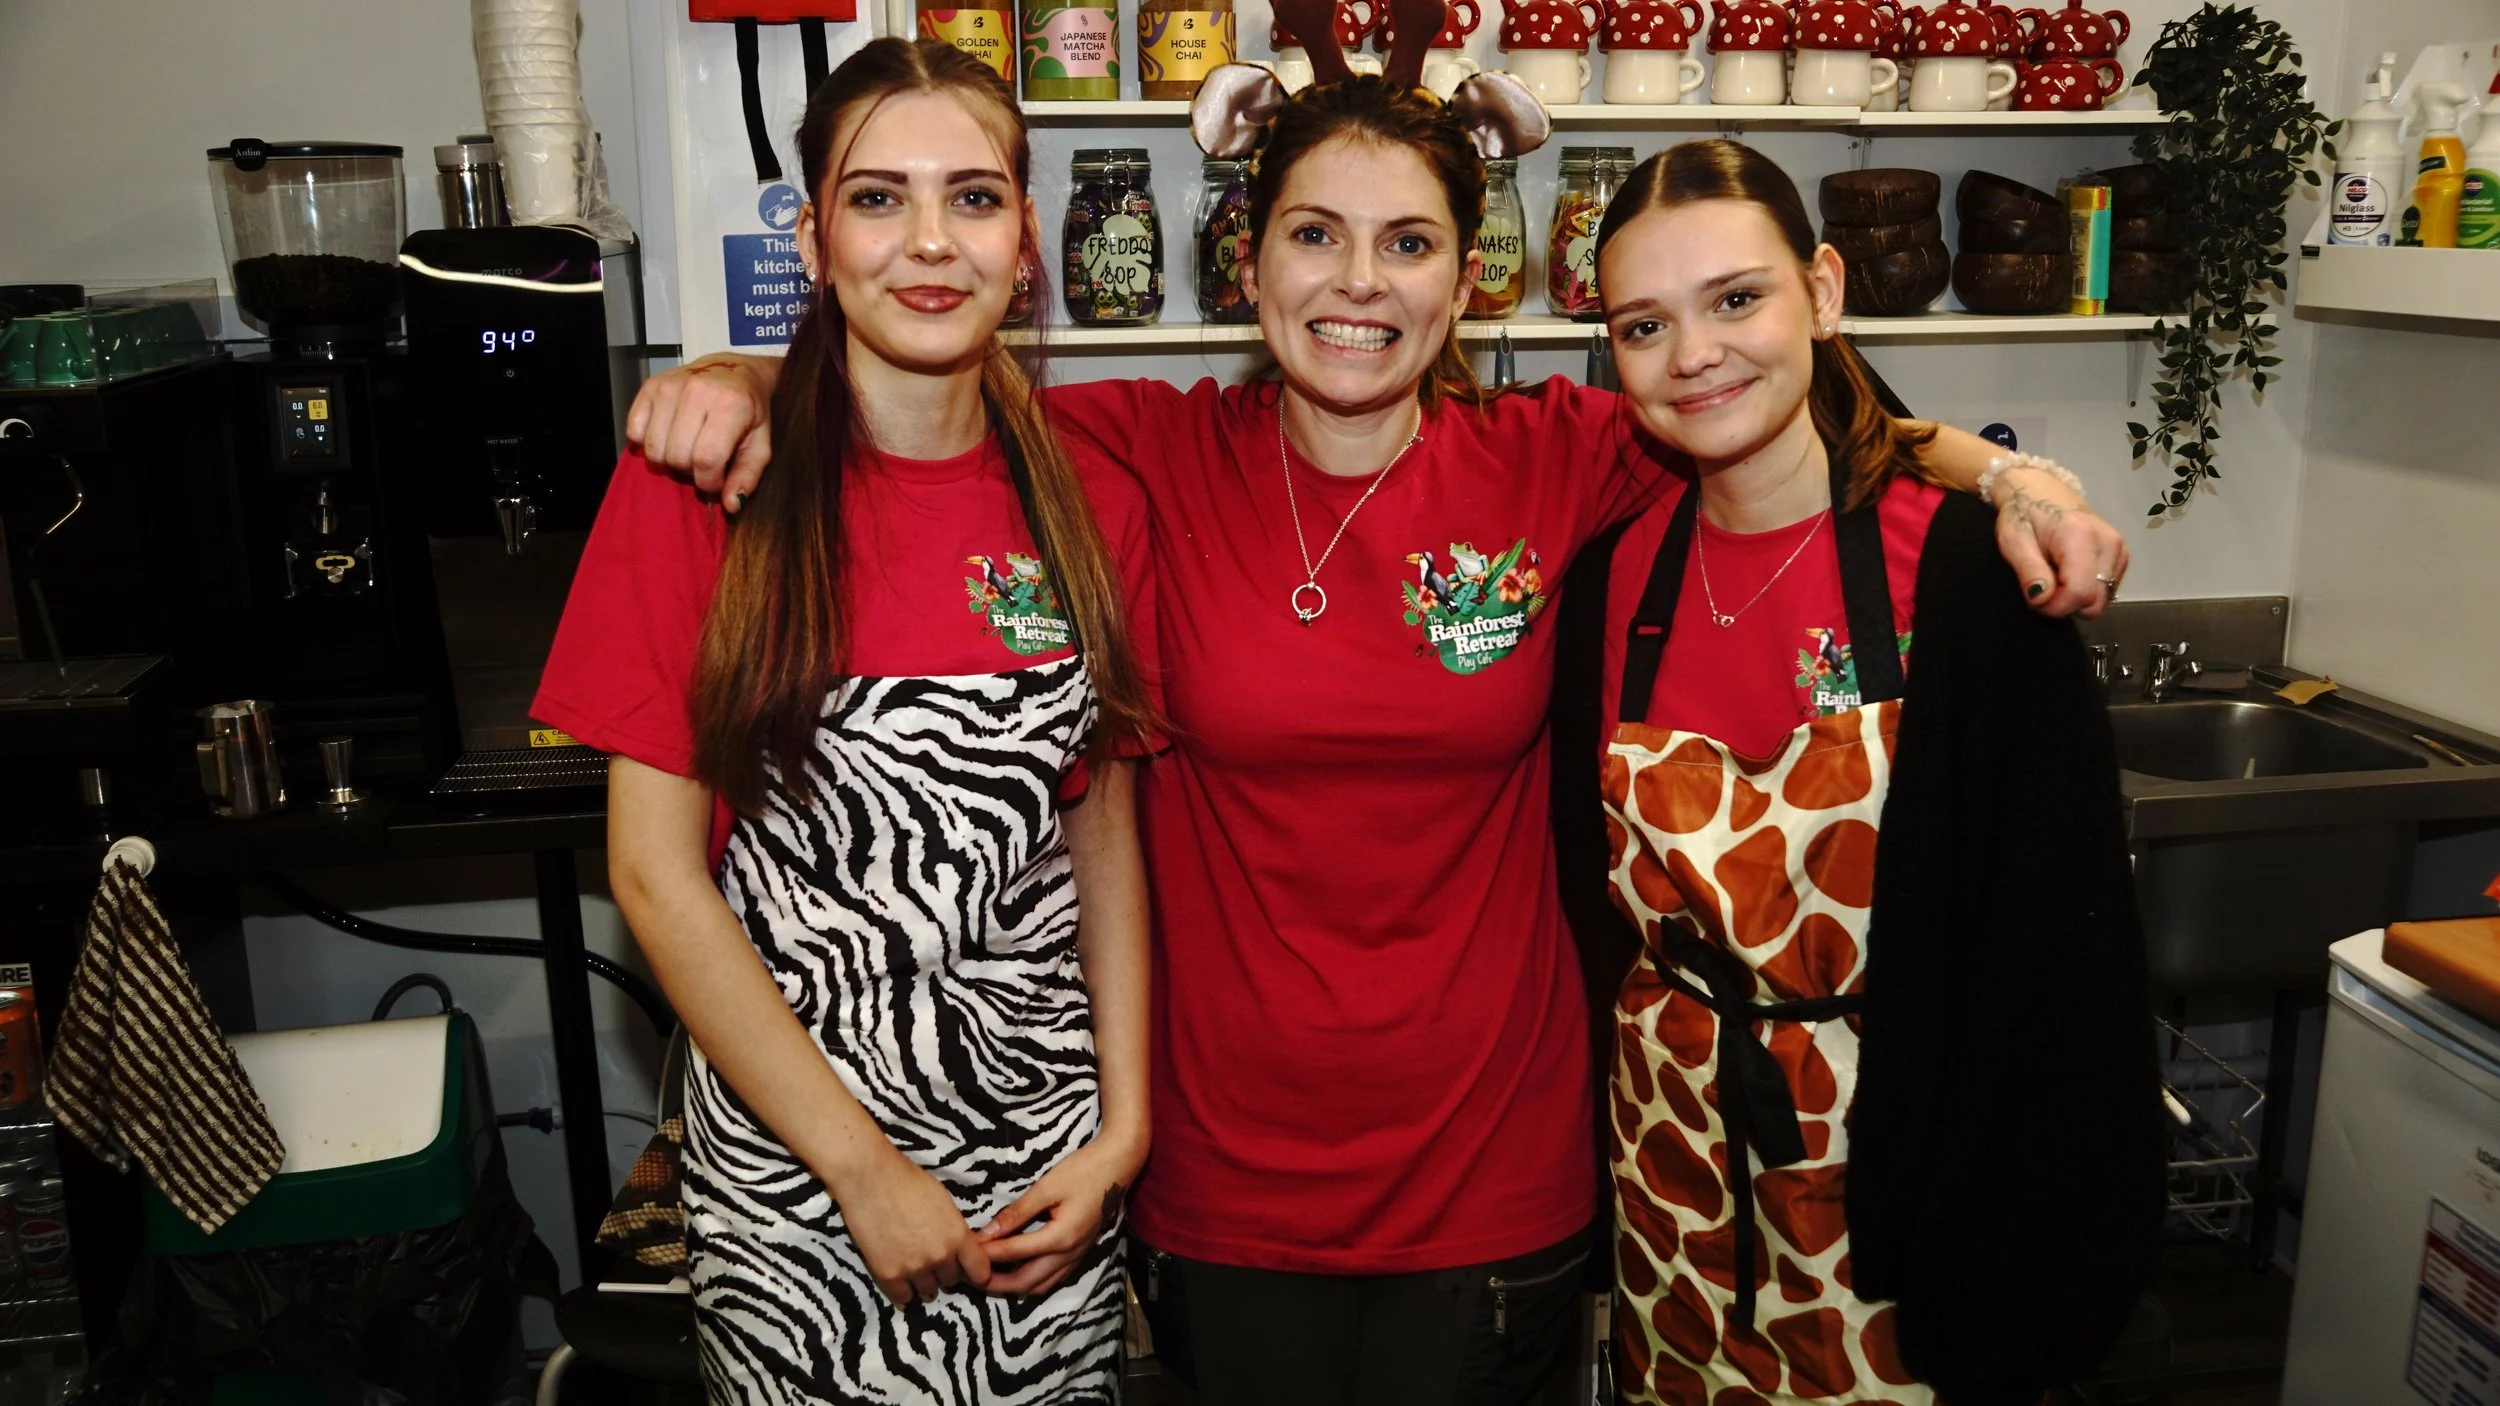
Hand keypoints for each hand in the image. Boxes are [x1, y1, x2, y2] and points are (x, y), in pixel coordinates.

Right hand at [626, 355, 776, 509]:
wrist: (735, 369)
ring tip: (686, 448)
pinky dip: (646, 442)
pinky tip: (667, 436)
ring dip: (668, 459)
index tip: (716, 479)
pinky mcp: (649, 386)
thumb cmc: (750, 411)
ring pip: (653, 448)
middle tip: (702, 461)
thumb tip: (730, 505)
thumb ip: (747, 476)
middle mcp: (697, 391)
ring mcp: (669, 386)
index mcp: (730, 405)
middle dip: (689, 470)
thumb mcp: (760, 444)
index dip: (709, 481)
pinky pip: (634, 431)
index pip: (706, 459)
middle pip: (676, 456)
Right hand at [832, 1150, 992, 1305]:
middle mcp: (940, 1256)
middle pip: (951, 1280)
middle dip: (944, 1270)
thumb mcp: (944, 1202)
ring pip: (928, 1290)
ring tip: (912, 1262)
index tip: (967, 1268)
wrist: (869, 1178)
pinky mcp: (888, 1275)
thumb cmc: (908, 1182)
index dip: (975, 1271)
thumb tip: (961, 1249)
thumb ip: (955, 1230)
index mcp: (958, 1236)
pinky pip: (903, 1298)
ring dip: (923, 1280)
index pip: (980, 1272)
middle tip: (930, 1256)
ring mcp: (914, 1268)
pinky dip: (903, 1290)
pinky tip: (899, 1275)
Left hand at [975, 1135, 1145, 1298]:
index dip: (987, 1254)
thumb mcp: (1046, 1187)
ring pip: (1041, 1286)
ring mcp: (1077, 1256)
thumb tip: (988, 1232)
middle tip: (972, 1277)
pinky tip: (1018, 1272)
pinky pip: (1053, 1278)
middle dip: (996, 1284)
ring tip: (990, 1280)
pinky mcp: (1080, 1252)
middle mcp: (1069, 1254)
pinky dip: (1032, 1281)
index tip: (966, 1252)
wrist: (1118, 1165)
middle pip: (1026, 1282)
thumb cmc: (1083, 1171)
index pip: (1014, 1253)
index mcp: (1060, 1238)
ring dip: (1014, 1287)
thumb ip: (1017, 1213)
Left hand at [1990, 466, 2128, 620]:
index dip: (2055, 606)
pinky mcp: (2122, 557)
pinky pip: (2105, 591)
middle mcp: (2109, 542)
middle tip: (2043, 586)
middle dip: (2065, 604)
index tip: (2036, 597)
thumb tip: (2043, 600)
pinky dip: (2085, 589)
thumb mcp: (2013, 542)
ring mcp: (2119, 549)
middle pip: (2094, 602)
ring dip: (2075, 597)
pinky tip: (2069, 571)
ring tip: (2055, 574)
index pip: (2079, 593)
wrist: (2040, 491)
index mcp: (2081, 536)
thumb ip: (2029, 571)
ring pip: (2101, 600)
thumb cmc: (2023, 513)